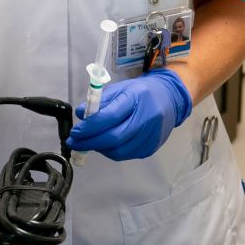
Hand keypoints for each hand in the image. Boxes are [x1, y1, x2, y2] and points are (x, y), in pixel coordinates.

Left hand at [67, 69, 192, 161]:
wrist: (170, 99)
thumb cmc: (140, 92)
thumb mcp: (120, 89)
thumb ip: (100, 101)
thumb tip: (81, 115)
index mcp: (137, 98)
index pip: (110, 117)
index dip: (90, 127)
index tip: (75, 133)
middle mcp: (147, 118)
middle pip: (114, 138)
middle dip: (90, 142)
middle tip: (74, 143)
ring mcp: (151, 136)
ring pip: (119, 151)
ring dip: (99, 148)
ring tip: (90, 142)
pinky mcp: (151, 148)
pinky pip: (126, 155)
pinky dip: (111, 151)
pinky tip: (106, 144)